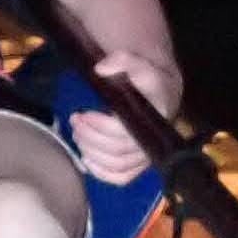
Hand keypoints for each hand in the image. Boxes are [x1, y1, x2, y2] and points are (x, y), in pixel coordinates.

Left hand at [64, 52, 180, 184]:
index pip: (122, 132)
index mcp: (153, 118)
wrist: (162, 95)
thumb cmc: (148, 81)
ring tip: (77, 134)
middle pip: (115, 151)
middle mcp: (151, 142)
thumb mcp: (138, 64)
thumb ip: (122, 60)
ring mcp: (145, 156)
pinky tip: (87, 159)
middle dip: (89, 137)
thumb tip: (100, 69)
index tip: (83, 114)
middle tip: (74, 121)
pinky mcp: (139, 165)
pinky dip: (102, 173)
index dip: (99, 126)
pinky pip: (121, 178)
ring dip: (91, 152)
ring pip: (116, 165)